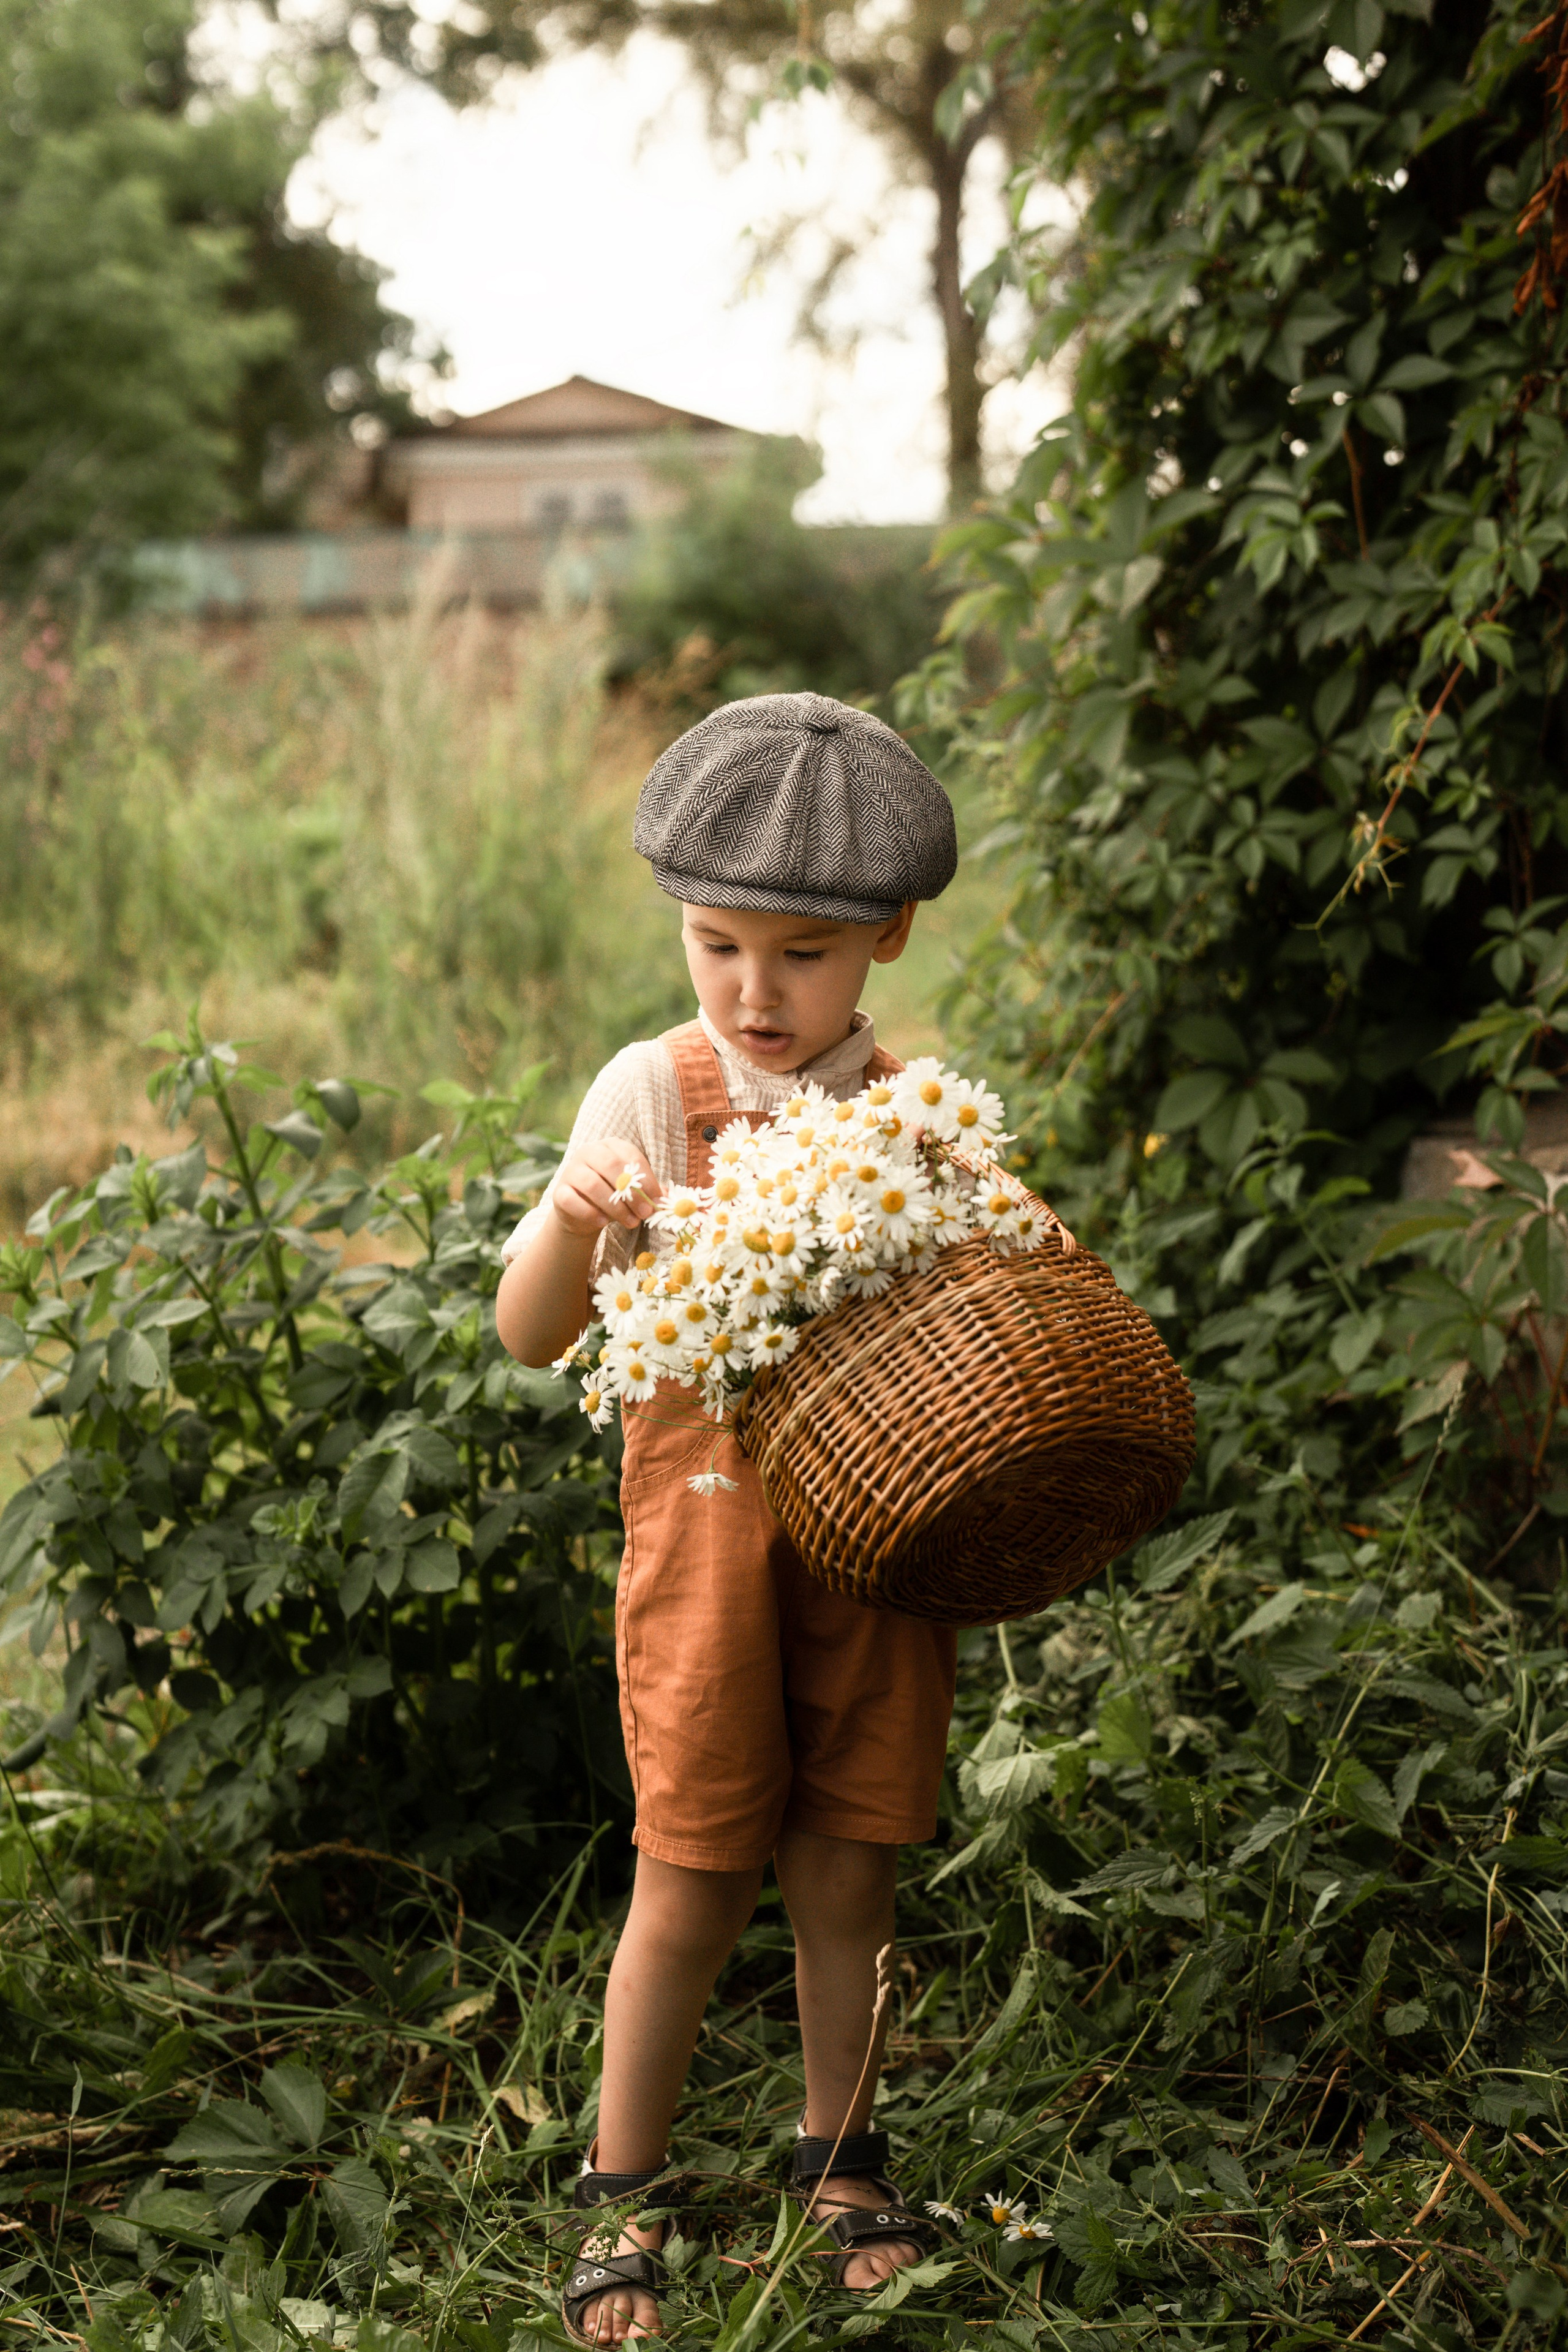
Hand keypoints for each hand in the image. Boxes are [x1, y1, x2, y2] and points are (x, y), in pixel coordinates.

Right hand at [549, 1137, 663, 1240]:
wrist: (582, 1213)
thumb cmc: (613, 1195)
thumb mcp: (632, 1190)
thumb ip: (648, 1191)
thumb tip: (667, 1197)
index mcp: (610, 1146)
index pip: (631, 1156)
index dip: (646, 1178)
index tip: (658, 1200)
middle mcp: (588, 1152)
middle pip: (611, 1166)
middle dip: (632, 1192)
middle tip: (645, 1213)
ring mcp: (571, 1170)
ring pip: (592, 1184)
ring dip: (615, 1206)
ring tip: (631, 1222)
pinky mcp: (559, 1191)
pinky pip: (573, 1200)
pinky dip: (590, 1213)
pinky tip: (603, 1222)